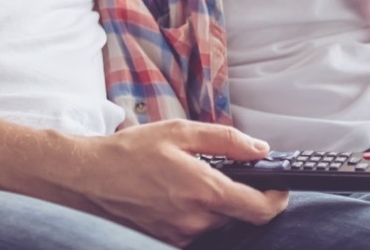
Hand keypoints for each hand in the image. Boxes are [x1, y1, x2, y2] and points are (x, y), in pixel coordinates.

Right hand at [67, 119, 288, 246]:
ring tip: (191, 177)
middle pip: (240, 215)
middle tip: (226, 170)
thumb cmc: (132, 151)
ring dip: (216, 202)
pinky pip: (197, 228)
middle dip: (241, 193)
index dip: (277, 199)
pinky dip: (197, 211)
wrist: (89, 178)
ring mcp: (181, 234)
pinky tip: (177, 191)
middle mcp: (196, 220)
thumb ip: (226, 140)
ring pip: (218, 221)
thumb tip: (260, 148)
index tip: (280, 186)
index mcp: (204, 191)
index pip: (260, 210)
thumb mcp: (181, 131)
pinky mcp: (167, 240)